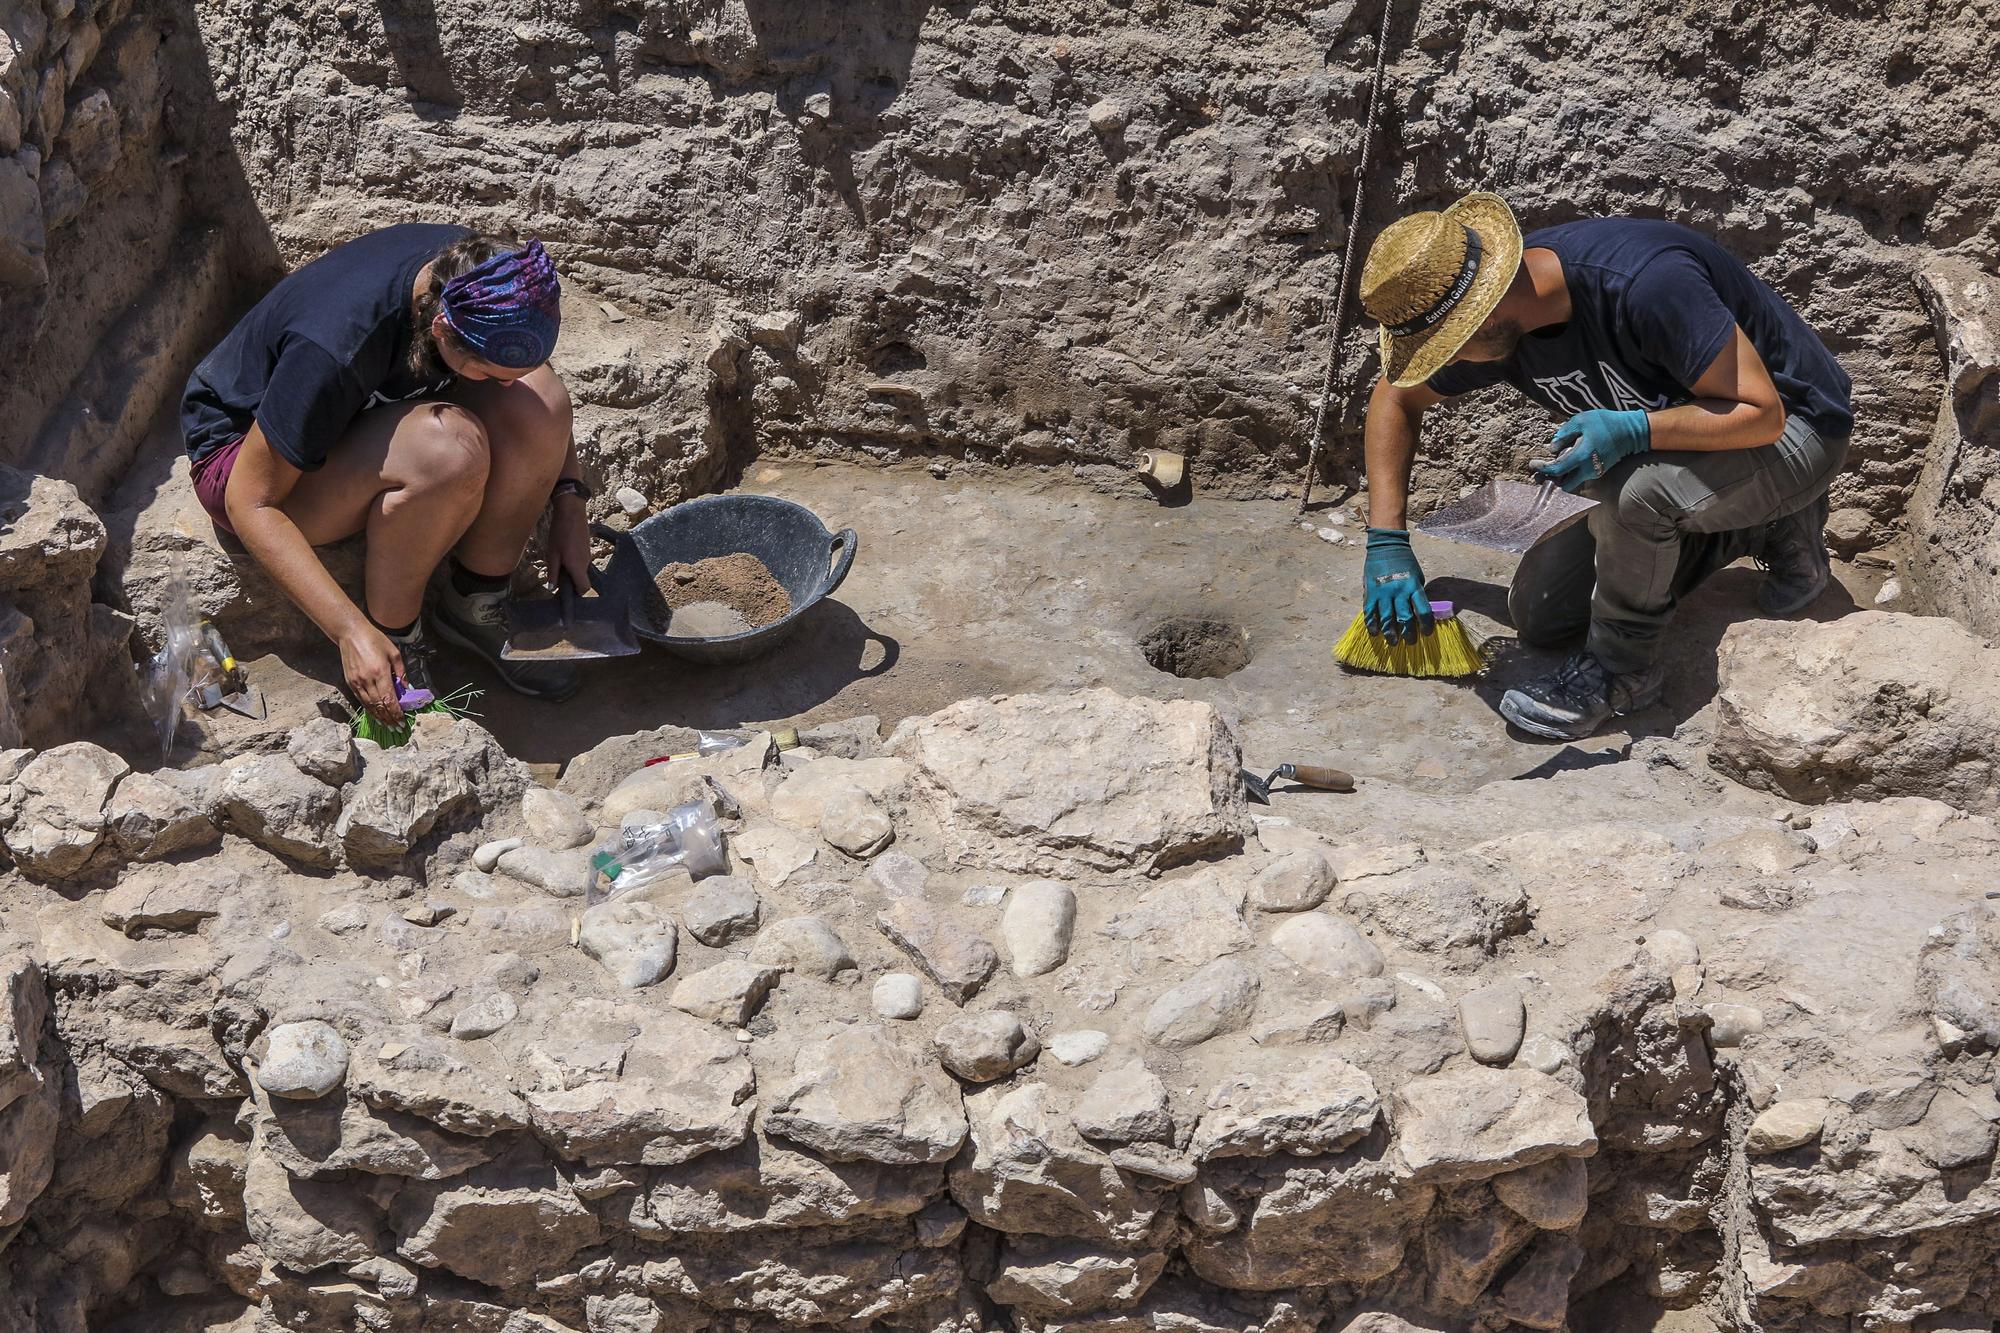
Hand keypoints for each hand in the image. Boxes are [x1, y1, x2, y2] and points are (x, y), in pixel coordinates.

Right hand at [339, 624, 405, 725]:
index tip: (402, 722)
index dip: (396, 713)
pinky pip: (361, 700)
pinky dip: (369, 709)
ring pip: (369, 705)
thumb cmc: (375, 640)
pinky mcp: (350, 682)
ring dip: (379, 717)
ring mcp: (357, 682)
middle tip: (397, 728)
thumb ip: (401, 672)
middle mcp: (367, 680)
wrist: (351, 633)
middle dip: (389, 719)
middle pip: (379, 705)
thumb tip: (406, 689)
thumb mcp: (394, 653)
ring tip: (388, 725)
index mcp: (380, 673)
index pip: (389, 699)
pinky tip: (376, 715)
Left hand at [545, 495, 594, 592]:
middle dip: (571, 581)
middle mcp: (586, 564)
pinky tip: (563, 552)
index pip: (583, 588)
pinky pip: (581, 561)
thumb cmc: (560, 533)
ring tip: (558, 560)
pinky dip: (573, 562)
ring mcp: (588, 556)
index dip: (576, 593)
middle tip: (557, 574)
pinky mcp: (587, 548)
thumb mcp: (552, 554)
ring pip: (580, 570)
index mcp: (577, 567)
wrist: (572, 513)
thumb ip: (553, 572)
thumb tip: (553, 588)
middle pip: (581, 580)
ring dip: (571, 570)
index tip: (564, 591)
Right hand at [1362, 528, 1432, 644]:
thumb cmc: (1405, 562)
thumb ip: (1417, 594)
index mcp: (1413, 586)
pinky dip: (1372, 625)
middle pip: (1404, 618)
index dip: (1426, 626)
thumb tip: (1419, 613)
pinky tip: (1375, 632)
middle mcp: (1399, 591)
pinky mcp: (1370, 592)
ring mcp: (1383, 592)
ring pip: (1386, 619)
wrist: (1387, 546)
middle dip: (1408, 634)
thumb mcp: (1417, 577)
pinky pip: (1370, 613)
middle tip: (1410, 642)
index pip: (1423, 611)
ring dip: (1390, 633)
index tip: (1426, 633)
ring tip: (1393, 642)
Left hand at [1534, 409, 1651, 493]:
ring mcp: (1594, 472)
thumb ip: (1564, 434)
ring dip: (1560, 476)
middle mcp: (1588, 469)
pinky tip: (1565, 461)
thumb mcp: (1582, 420)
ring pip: (1572, 481)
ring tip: (1550, 465)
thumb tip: (1552, 448)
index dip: (1543, 468)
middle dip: (1551, 479)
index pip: (1557, 469)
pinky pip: (1580, 476)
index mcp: (1582, 456)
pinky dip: (1570, 472)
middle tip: (1541, 471)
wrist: (1632, 432)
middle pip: (1564, 484)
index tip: (1532, 465)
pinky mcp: (1599, 471)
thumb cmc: (1606, 423)